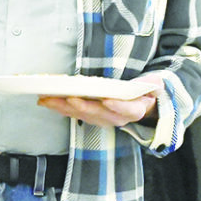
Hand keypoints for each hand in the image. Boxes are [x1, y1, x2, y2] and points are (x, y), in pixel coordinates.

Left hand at [37, 76, 162, 127]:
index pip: (128, 110)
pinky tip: (45, 100)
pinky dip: (59, 107)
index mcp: (135, 110)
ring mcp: (101, 119)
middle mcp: (117, 118)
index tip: (108, 100)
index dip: (118, 106)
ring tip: (49, 99)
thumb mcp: (154, 86)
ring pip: (81, 115)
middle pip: (99, 114)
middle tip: (70, 99)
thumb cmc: (143, 93)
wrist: (139, 104)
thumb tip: (155, 82)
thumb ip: (154, 84)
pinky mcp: (89, 117)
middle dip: (83, 107)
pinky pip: (72, 114)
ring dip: (64, 108)